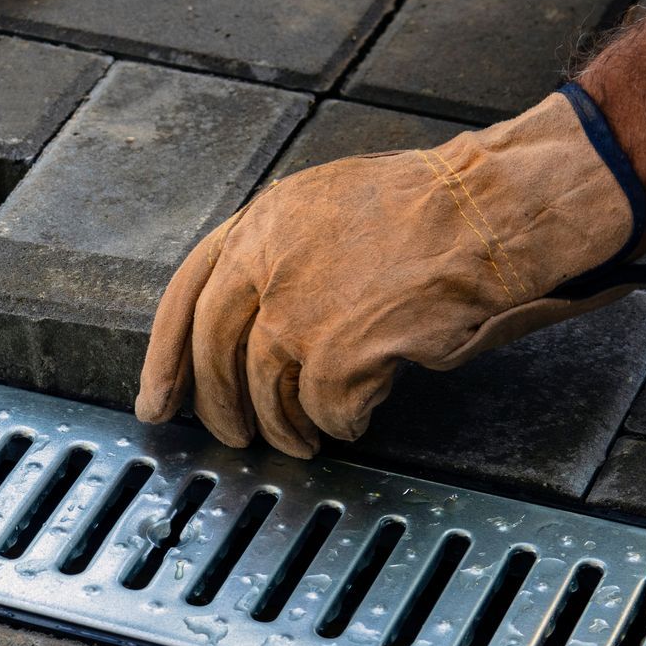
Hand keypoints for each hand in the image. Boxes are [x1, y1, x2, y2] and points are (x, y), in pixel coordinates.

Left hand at [135, 90, 645, 456]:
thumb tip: (252, 322)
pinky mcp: (338, 352)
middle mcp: (266, 264)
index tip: (155, 396)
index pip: (184, 296)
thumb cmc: (429, 209)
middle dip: (218, 406)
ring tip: (302, 438)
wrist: (490, 211)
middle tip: (231, 435)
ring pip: (266, 393)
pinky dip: (340, 424)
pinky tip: (357, 420)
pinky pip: (325, 410)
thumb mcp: (326, 207)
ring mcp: (298, 310)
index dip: (164, 355)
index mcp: (260, 224)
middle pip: (214, 354)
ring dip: (283, 426)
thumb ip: (278, 256)